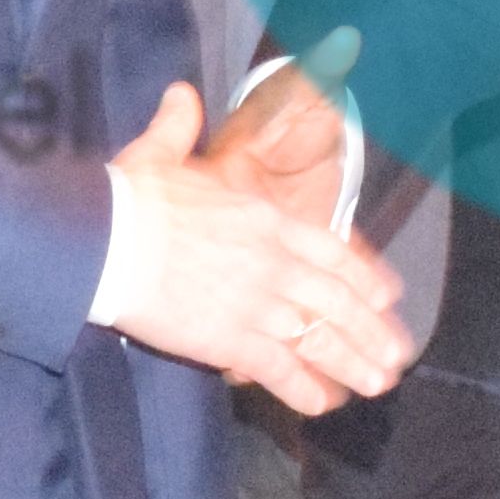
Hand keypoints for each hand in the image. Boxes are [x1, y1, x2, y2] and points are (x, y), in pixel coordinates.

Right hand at [100, 81, 410, 415]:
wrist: (105, 243)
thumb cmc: (130, 199)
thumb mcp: (160, 153)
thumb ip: (180, 126)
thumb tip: (181, 95)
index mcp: (265, 220)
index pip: (332, 252)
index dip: (364, 279)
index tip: (387, 299)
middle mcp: (273, 263)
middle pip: (337, 302)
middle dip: (370, 332)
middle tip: (393, 358)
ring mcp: (256, 304)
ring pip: (318, 339)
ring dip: (351, 364)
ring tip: (374, 385)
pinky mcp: (229, 340)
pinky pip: (279, 369)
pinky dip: (303, 389)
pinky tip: (320, 404)